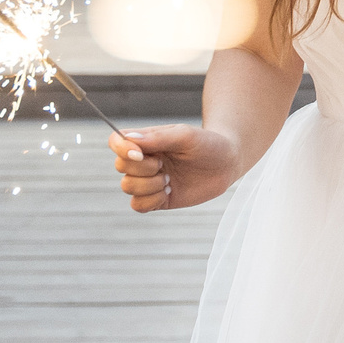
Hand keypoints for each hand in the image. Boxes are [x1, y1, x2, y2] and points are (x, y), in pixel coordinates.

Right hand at [112, 123, 240, 210]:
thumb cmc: (207, 144)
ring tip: (169, 180)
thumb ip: (158, 138)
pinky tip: (168, 193)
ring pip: (127, 187)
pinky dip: (150, 201)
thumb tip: (129, 139)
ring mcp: (149, 180)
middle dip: (142, 169)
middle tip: (165, 166)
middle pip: (120, 166)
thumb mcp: (185, 136)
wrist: (227, 164)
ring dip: (149, 185)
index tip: (140, 153)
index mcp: (145, 140)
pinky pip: (138, 206)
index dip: (121, 149)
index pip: (116, 141)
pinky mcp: (157, 200)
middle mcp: (143, 160)